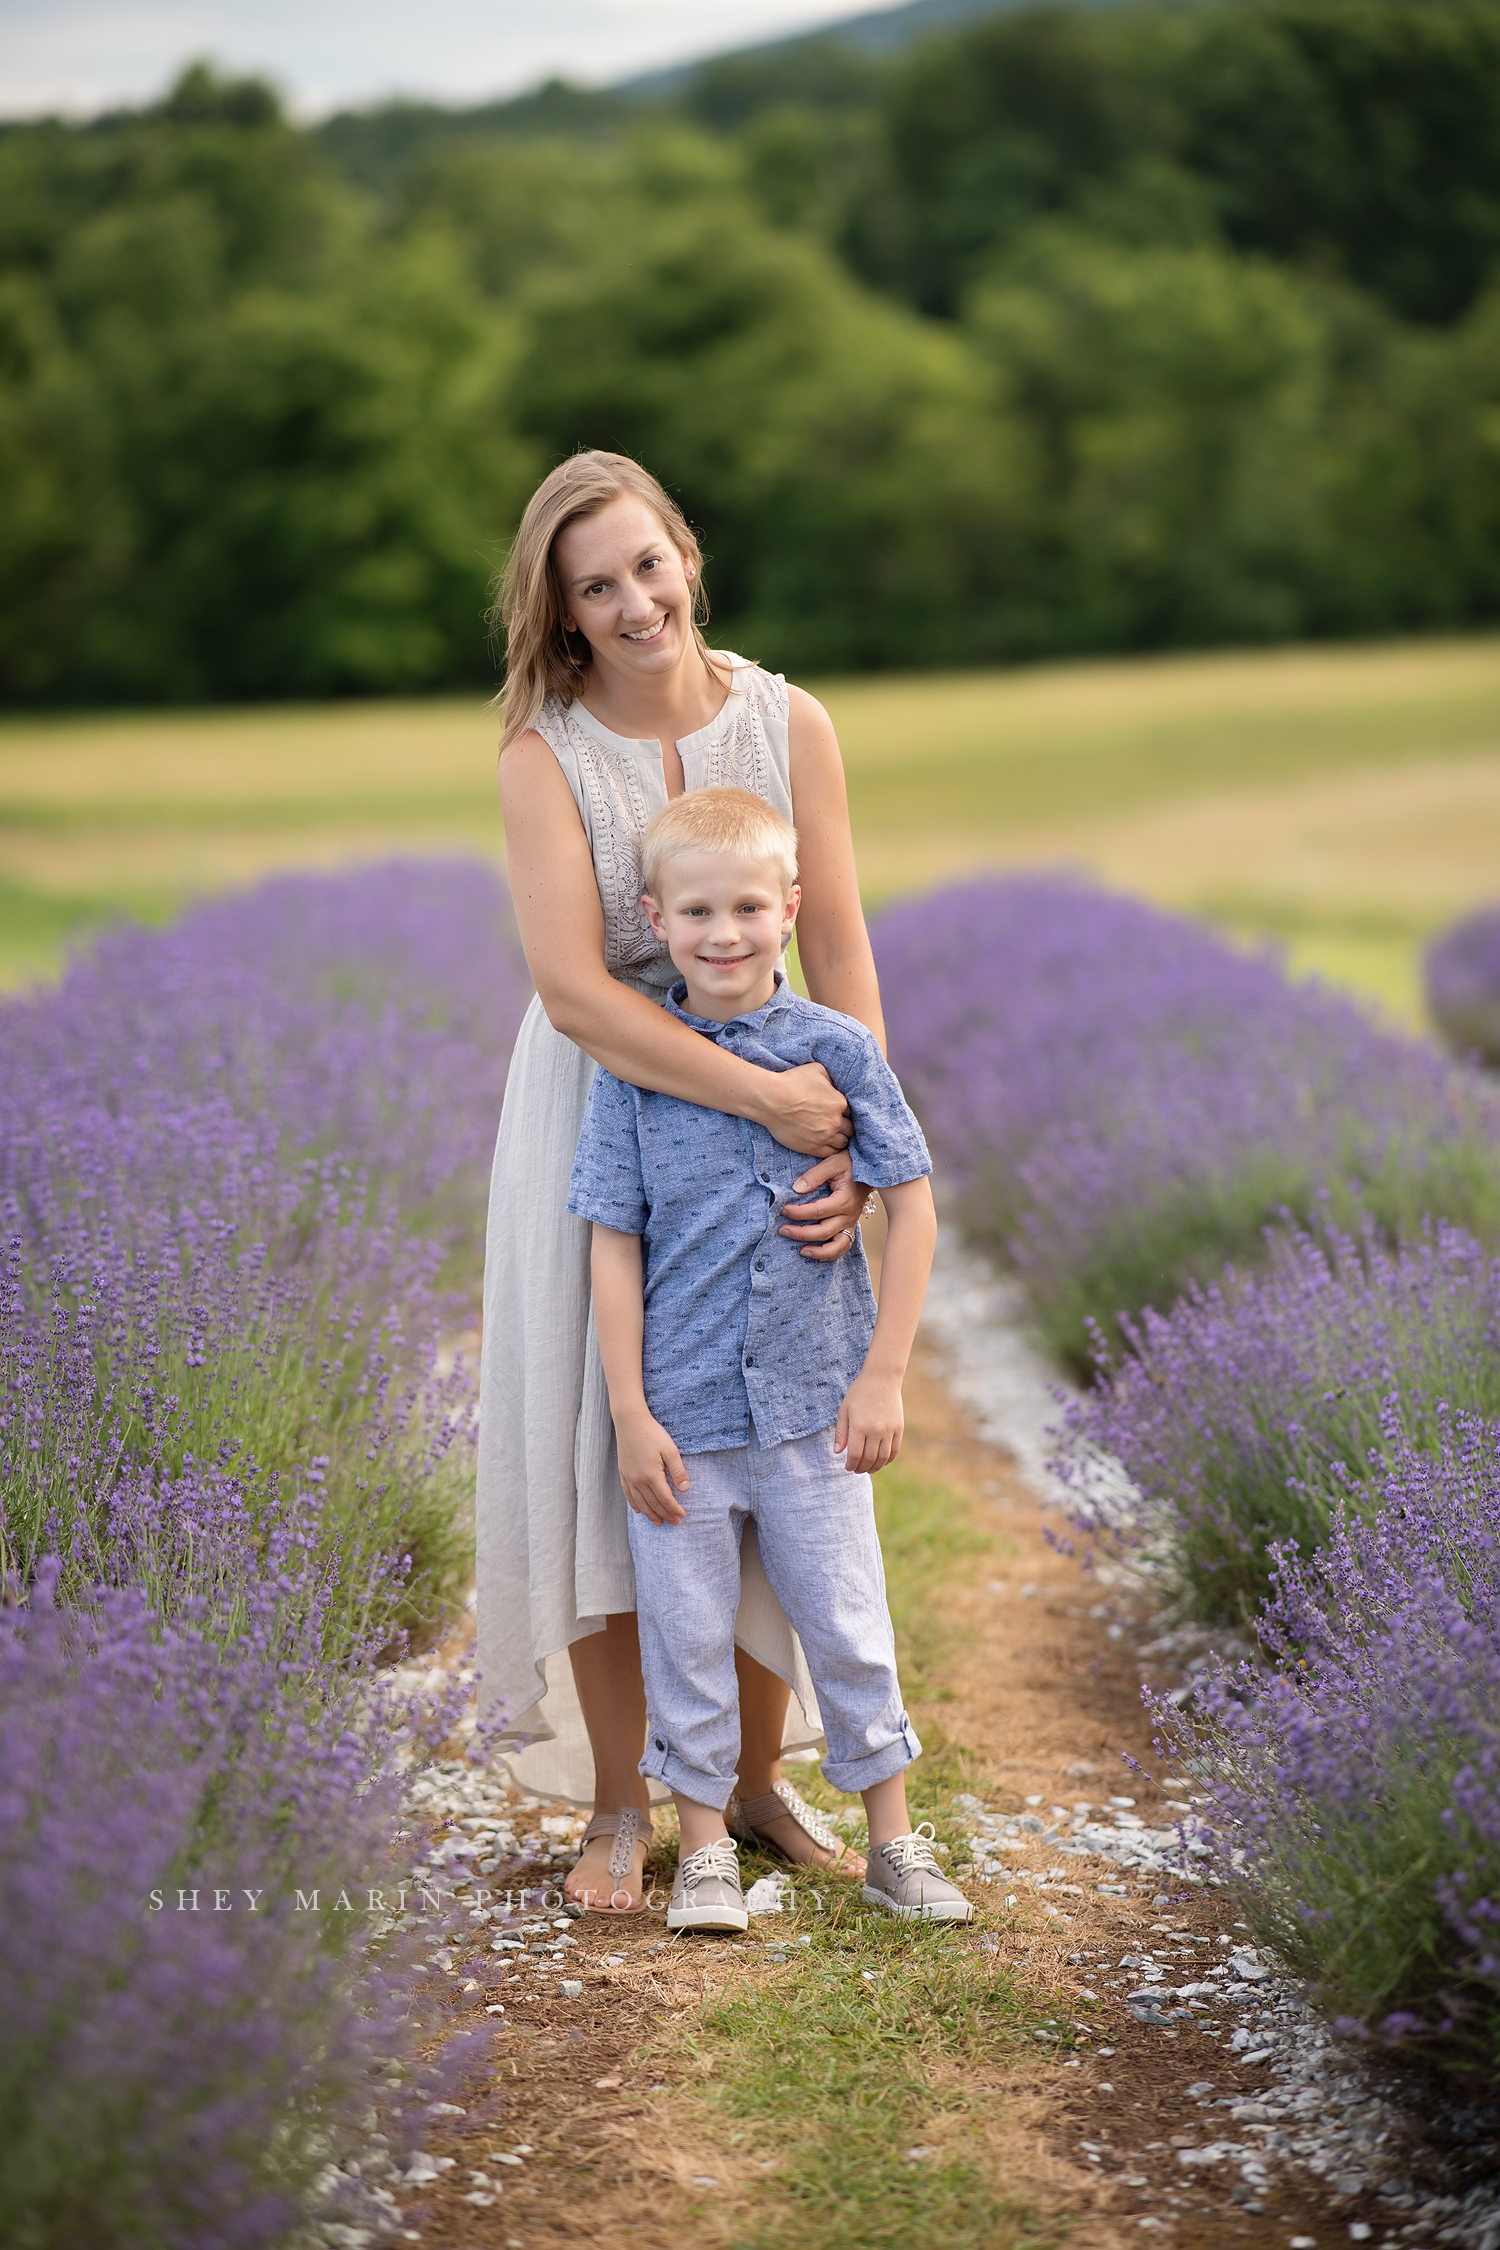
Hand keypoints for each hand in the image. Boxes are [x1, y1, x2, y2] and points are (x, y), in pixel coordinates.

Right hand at [614, 1408, 688, 1524]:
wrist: (630, 1421)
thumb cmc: (652, 1433)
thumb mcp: (670, 1450)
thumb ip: (678, 1471)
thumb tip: (685, 1490)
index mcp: (652, 1475)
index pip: (665, 1499)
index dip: (674, 1509)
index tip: (682, 1516)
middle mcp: (638, 1480)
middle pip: (653, 1504)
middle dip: (665, 1515)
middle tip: (674, 1522)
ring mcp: (629, 1477)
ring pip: (640, 1503)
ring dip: (650, 1514)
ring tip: (658, 1523)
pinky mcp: (623, 1472)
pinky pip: (628, 1494)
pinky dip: (634, 1504)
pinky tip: (639, 1510)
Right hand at [761, 1061, 850, 1159]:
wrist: (771, 1100)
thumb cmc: (792, 1082)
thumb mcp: (817, 1070)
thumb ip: (831, 1079)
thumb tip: (834, 1086)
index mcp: (839, 1103)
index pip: (850, 1111)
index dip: (842, 1111)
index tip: (835, 1111)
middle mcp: (835, 1121)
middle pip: (850, 1128)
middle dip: (843, 1125)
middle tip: (833, 1123)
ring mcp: (825, 1137)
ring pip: (842, 1142)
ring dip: (839, 1138)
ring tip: (830, 1134)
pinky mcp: (812, 1148)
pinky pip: (830, 1153)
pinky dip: (830, 1149)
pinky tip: (825, 1143)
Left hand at [780, 1153, 866, 1262]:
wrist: (871, 1168)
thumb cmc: (850, 1163)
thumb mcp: (832, 1162)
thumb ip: (814, 1175)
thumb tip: (797, 1188)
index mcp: (844, 1200)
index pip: (818, 1211)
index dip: (798, 1213)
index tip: (783, 1210)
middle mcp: (849, 1215)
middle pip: (824, 1231)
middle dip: (801, 1234)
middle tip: (782, 1230)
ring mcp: (851, 1223)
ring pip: (837, 1246)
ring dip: (818, 1252)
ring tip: (801, 1252)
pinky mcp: (851, 1226)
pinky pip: (843, 1246)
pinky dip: (831, 1254)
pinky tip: (816, 1255)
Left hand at [834, 1371, 903, 1474]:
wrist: (882, 1378)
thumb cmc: (859, 1393)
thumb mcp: (844, 1410)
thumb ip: (841, 1432)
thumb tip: (838, 1452)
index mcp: (859, 1426)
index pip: (855, 1455)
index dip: (850, 1465)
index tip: (847, 1467)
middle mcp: (875, 1430)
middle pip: (869, 1459)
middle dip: (861, 1468)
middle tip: (857, 1470)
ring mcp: (889, 1430)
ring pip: (883, 1458)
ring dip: (875, 1467)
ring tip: (868, 1469)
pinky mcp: (899, 1428)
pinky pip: (894, 1450)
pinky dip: (888, 1459)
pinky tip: (881, 1461)